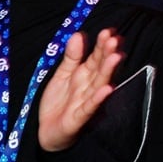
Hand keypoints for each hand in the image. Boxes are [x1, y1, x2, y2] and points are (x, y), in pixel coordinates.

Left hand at [38, 29, 121, 151]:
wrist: (46, 130)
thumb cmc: (58, 101)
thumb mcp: (62, 74)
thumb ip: (71, 56)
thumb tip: (79, 33)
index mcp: (85, 75)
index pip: (96, 58)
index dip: (102, 45)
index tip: (109, 31)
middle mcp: (89, 87)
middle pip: (100, 69)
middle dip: (107, 54)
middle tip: (114, 39)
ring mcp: (86, 103)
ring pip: (99, 85)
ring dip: (108, 72)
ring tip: (116, 57)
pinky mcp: (79, 118)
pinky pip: (89, 107)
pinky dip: (98, 99)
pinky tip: (107, 89)